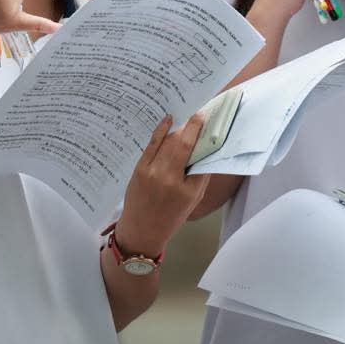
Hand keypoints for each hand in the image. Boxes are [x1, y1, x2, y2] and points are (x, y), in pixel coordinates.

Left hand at [115, 114, 209, 255]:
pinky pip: (152, 144)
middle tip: (199, 113)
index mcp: (185, 188)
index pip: (197, 154)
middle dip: (191, 126)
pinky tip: (168, 120)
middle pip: (182, 143)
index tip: (205, 118)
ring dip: (179, 128)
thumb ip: (200, 174)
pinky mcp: (139, 168)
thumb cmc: (171, 217)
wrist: (142, 230)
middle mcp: (167, 177)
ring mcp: (150, 171)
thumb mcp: (193, 199)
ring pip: (167, 141)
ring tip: (187, 119)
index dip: (201, 133)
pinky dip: (161, 130)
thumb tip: (205, 148)